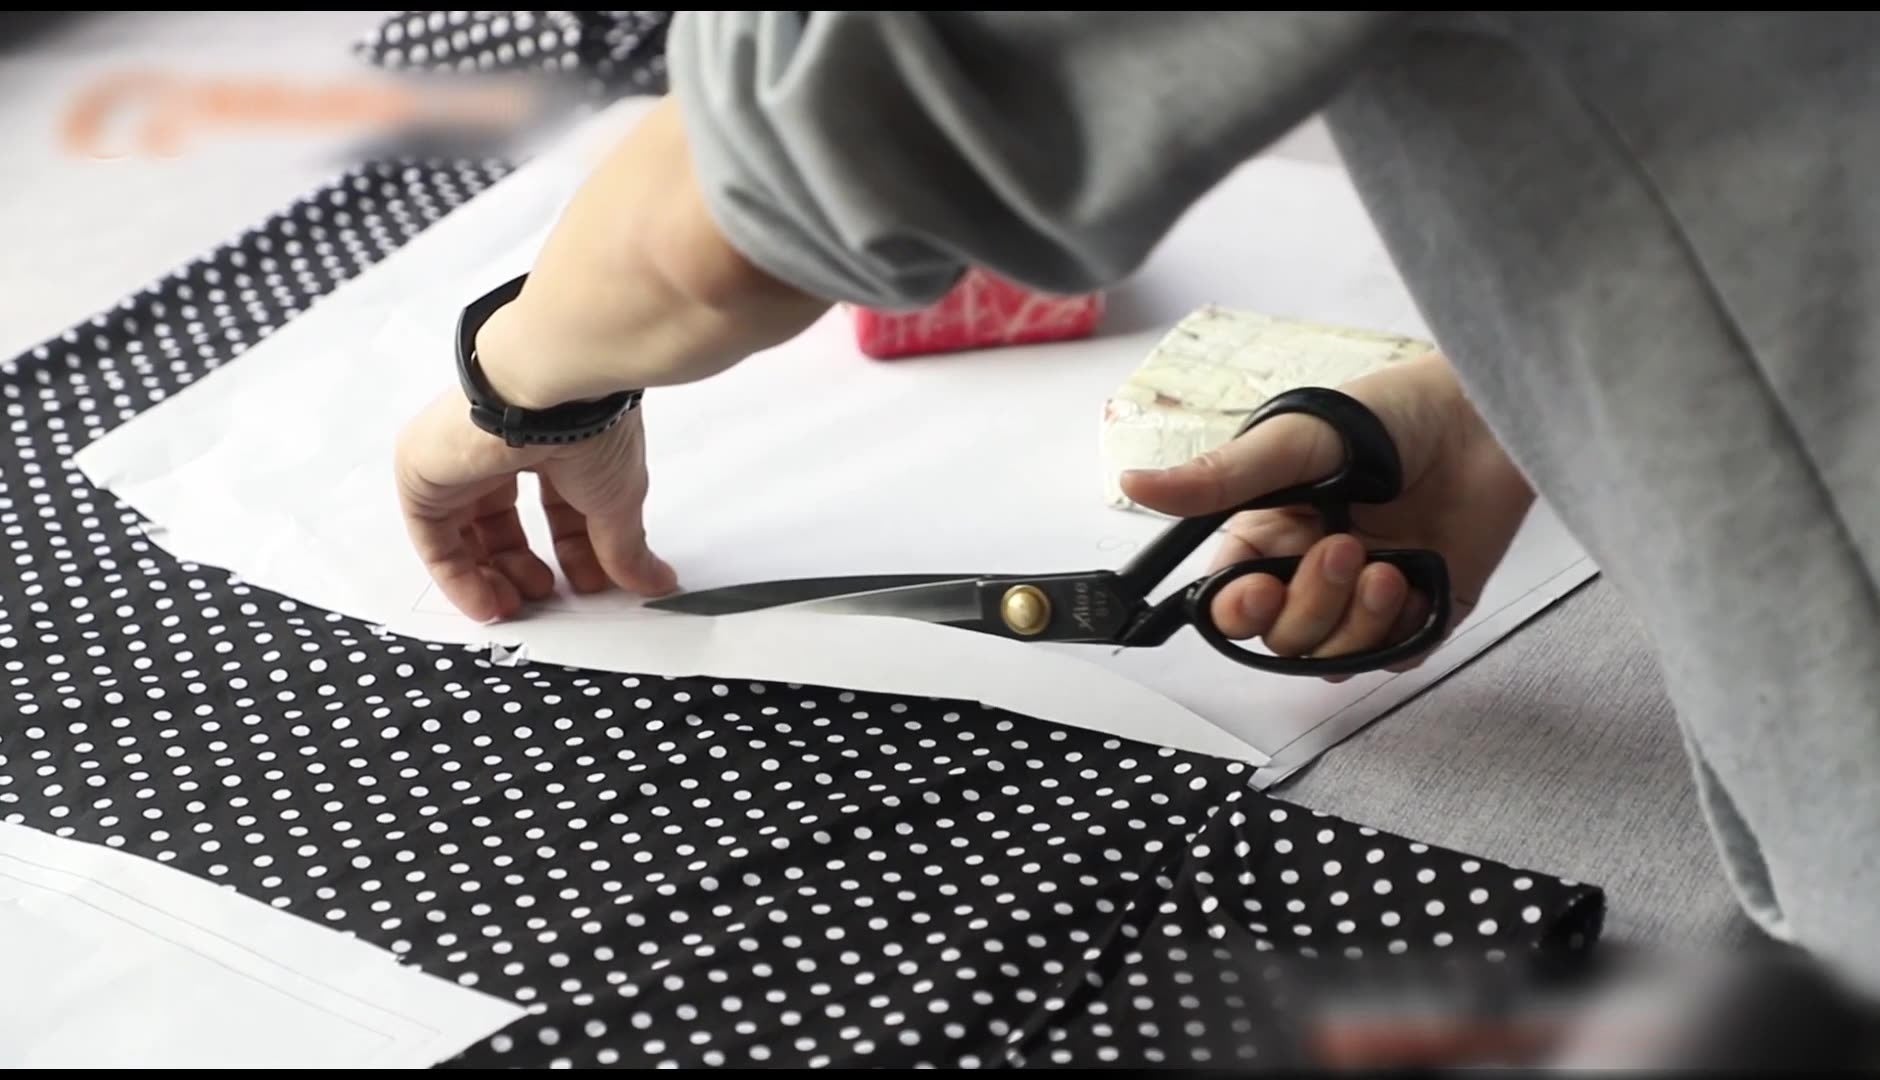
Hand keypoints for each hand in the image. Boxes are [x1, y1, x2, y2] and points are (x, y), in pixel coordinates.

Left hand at [394, 390, 676, 622]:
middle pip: (504, 523)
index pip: (556, 506)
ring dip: (492, 578)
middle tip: (549, 597)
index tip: (589, 585)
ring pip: (464, 534)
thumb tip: (655, 581)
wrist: (548, 387)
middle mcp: (498, 447)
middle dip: (528, 568)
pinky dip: (459, 579)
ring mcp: (456, 459)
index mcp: (547, 441)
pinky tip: (489, 605)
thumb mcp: (618, 498)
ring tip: (516, 605)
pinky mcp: (422, 474)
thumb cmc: (585, 421)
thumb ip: (626, 548)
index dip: (573, 552)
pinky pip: (432, 540)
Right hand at [1120, 352, 1531, 673]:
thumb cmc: (1392, 414)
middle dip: (1311, 605)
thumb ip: (1218, 478)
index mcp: (1269, 533)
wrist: (1485, 418)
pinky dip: (1400, 631)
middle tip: (1347, 548)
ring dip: (1356, 622)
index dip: (1237, 609)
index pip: (1229, 599)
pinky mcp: (1422, 608)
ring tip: (1388, 566)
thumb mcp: (1293, 440)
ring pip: (1333, 656)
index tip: (1260, 590)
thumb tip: (1135, 484)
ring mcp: (1365, 593)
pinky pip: (1394, 656)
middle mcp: (1310, 569)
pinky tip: (1416, 578)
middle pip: (1280, 637)